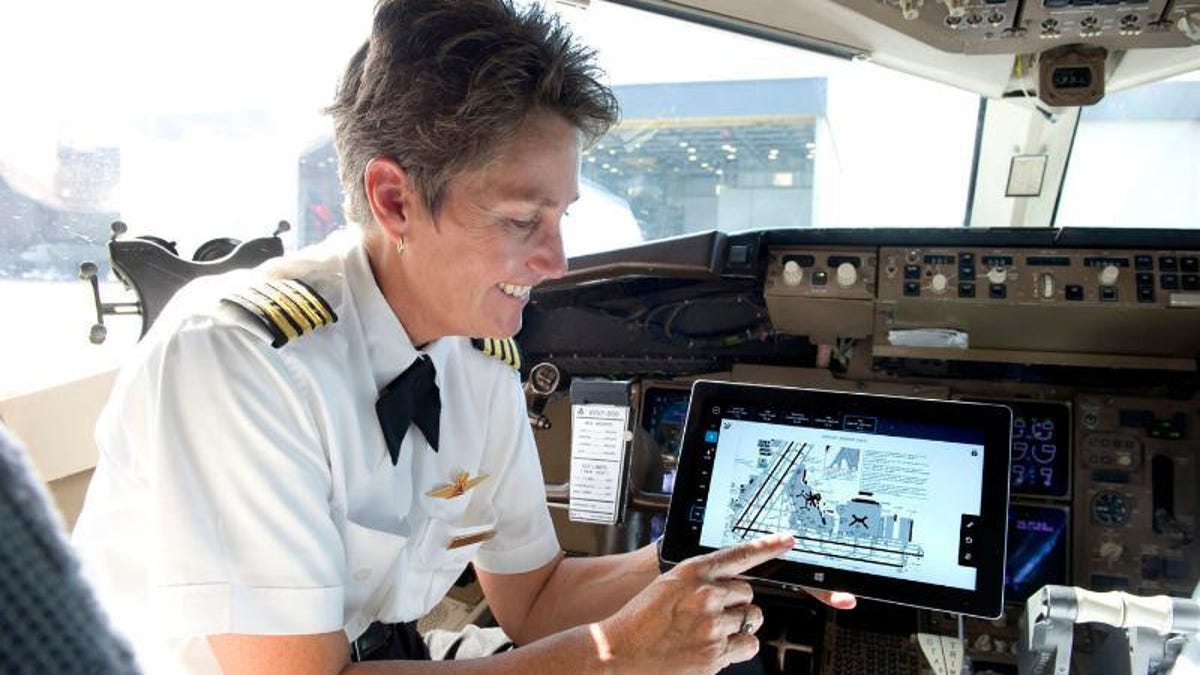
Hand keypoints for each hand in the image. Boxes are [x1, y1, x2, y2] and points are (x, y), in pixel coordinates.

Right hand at [595, 533, 791, 674]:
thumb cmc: (640, 620)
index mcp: (692, 571)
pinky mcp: (717, 652)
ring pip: (751, 618)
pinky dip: (739, 646)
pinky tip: (717, 647)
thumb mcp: (668, 586)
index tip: (788, 540)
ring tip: (709, 632)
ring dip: (737, 625)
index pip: (739, 554)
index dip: (768, 546)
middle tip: (709, 615)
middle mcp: (706, 594)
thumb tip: (729, 585)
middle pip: (747, 593)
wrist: (620, 651)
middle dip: (735, 604)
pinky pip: (750, 644)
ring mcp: (713, 624)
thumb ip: (699, 581)